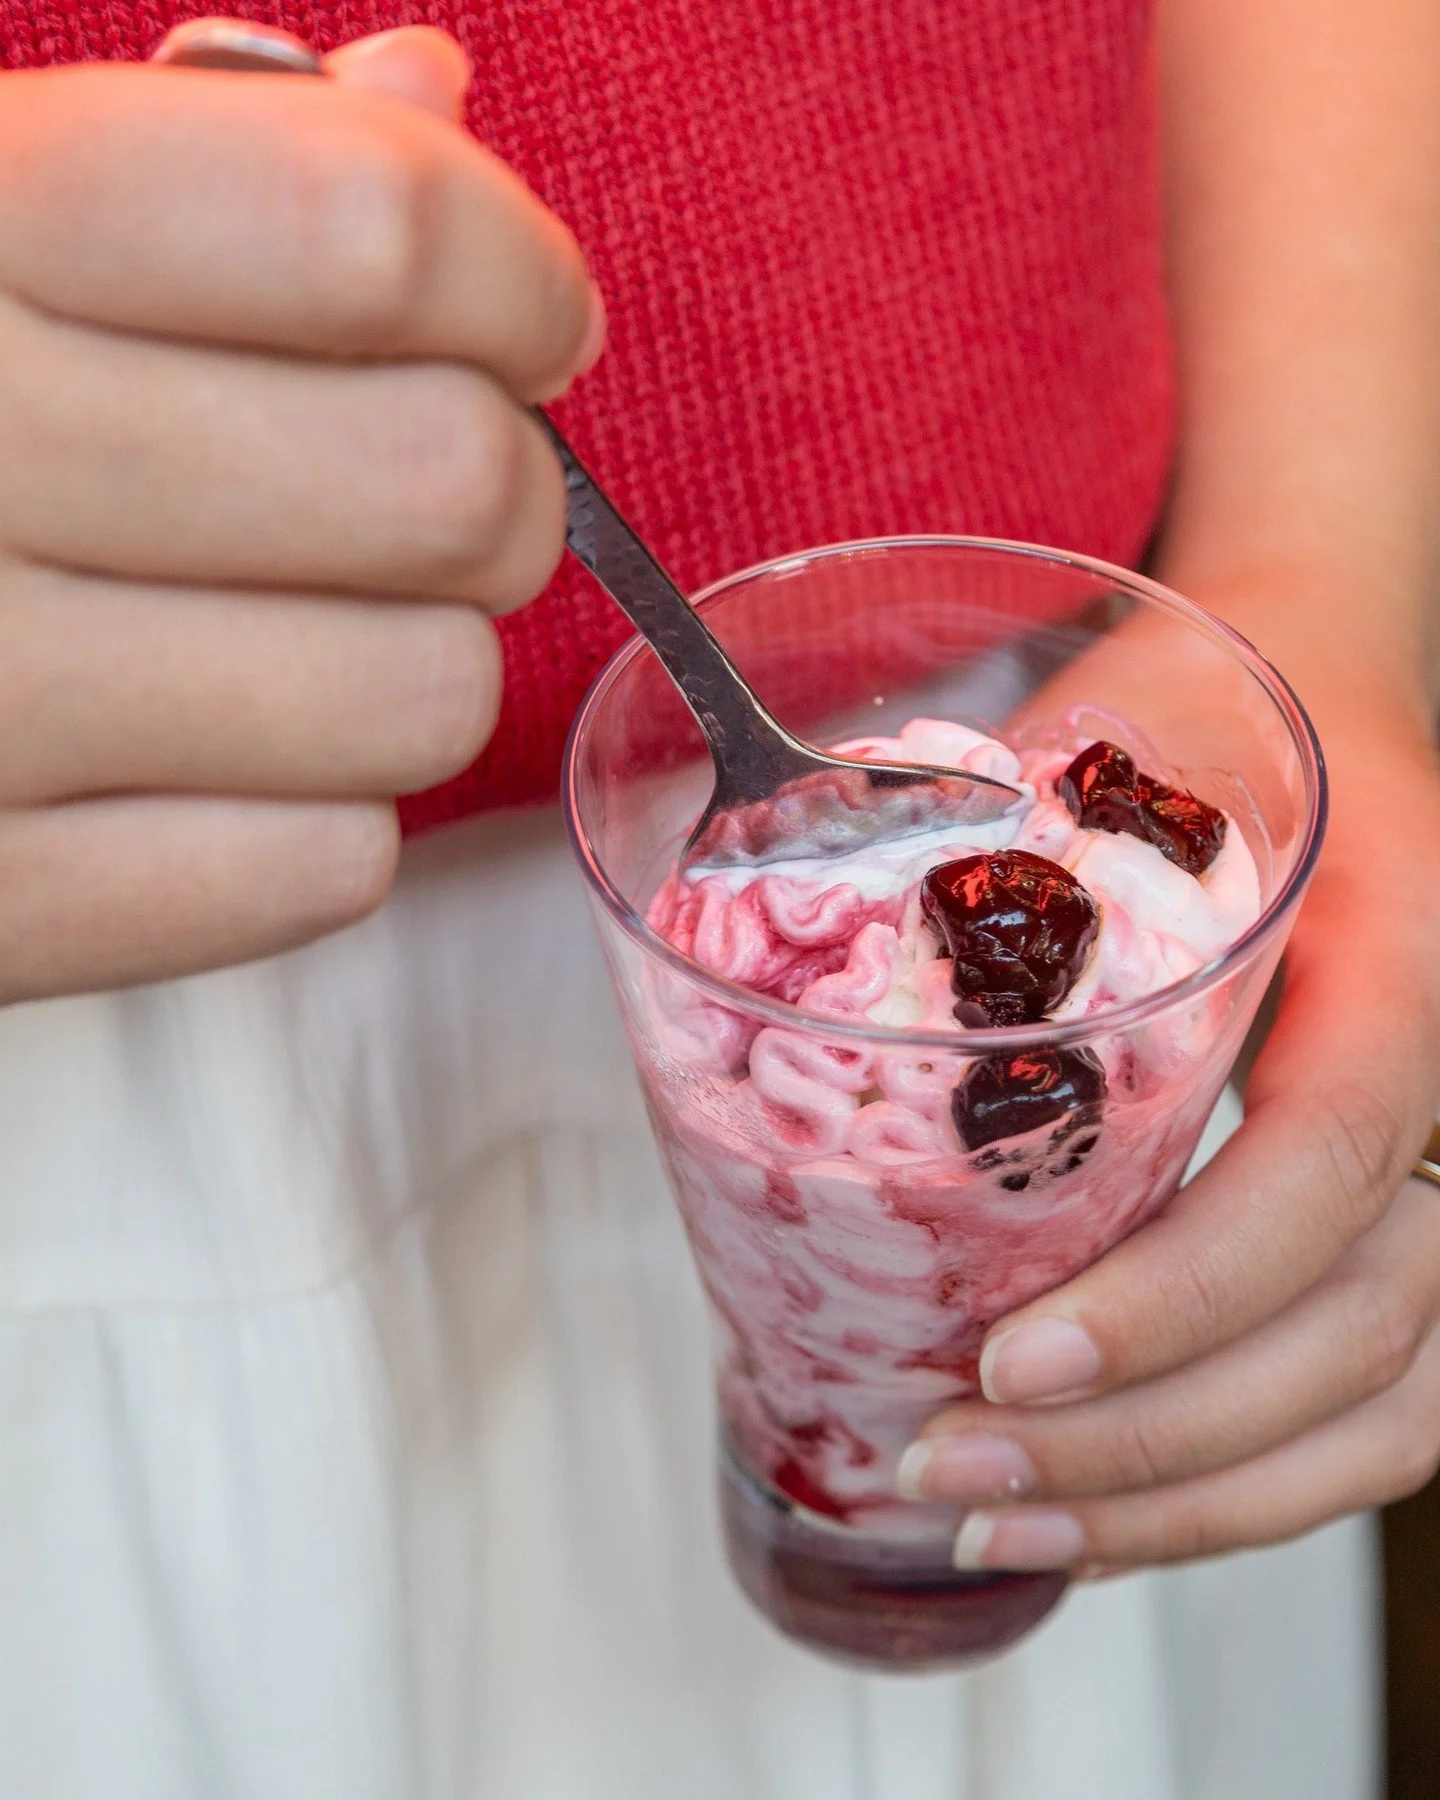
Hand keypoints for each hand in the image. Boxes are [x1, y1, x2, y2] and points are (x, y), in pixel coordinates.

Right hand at [0, 27, 601, 1000]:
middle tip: (417, 496)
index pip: (364, 229)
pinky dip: (319, 818)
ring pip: (423, 700)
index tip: (526, 321)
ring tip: (309, 632)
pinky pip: (330, 871)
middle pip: (446, 485)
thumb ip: (207, 152)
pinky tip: (217, 756)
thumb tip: (428, 95)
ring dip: (416, 664)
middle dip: (490, 490)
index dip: (513, 278)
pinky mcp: (1, 910)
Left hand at [897, 707, 1439, 1574]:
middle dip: (1149, 1441)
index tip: (1011, 1361)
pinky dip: (1223, 1492)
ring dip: (1181, 1505)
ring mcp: (1435, 1178)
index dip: (1181, 1291)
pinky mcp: (1385, 1239)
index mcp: (1399, 956)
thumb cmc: (1199, 723)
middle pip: (1357, 1332)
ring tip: (992, 1525)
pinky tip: (1080, 1518)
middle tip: (952, 1464)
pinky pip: (1357, 1415)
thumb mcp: (1105, 747)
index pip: (1330, 1160)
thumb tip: (762, 932)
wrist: (1314, 707)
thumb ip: (989, 851)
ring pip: (1378, 1413)